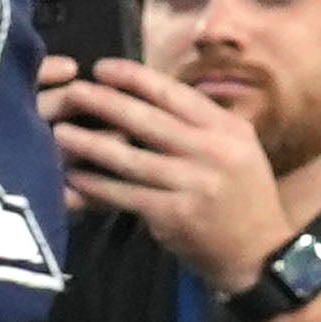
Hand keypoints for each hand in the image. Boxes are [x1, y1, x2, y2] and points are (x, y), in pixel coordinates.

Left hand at [43, 59, 297, 292]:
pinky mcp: (174, 215)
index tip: (102, 68)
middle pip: (148, 120)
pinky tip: (75, 178)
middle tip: (72, 90)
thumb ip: (203, 123)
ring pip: (131, 159)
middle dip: (105, 103)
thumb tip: (154, 92)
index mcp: (226, 129)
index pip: (174, 94)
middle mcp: (212, 152)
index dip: (134, 78)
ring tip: (59, 132)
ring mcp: (193, 184)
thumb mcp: (238, 149)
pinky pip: (126, 195)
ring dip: (91, 145)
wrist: (260, 253)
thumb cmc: (243, 196)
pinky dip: (98, 186)